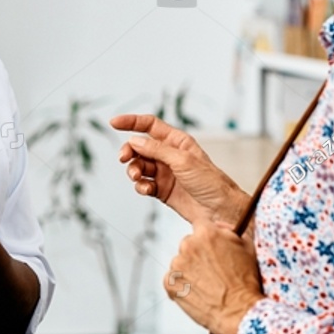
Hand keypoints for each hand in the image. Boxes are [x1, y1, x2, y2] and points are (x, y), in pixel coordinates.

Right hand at [110, 113, 246, 226]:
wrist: (219, 211)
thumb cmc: (210, 182)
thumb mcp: (183, 161)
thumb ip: (157, 150)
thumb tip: (135, 140)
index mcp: (178, 142)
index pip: (150, 125)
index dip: (131, 122)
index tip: (113, 122)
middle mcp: (170, 155)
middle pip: (140, 147)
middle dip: (129, 151)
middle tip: (124, 158)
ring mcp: (165, 173)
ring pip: (139, 166)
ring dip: (134, 171)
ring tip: (138, 177)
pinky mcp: (162, 190)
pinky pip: (144, 184)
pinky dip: (141, 186)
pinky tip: (146, 190)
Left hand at [165, 215, 264, 333]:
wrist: (240, 311)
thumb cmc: (246, 281)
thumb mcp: (246, 247)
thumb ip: (228, 231)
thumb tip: (217, 226)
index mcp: (206, 233)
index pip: (200, 225)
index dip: (207, 236)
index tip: (210, 246)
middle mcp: (188, 245)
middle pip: (189, 244)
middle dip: (198, 255)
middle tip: (213, 271)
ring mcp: (177, 265)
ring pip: (180, 263)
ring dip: (189, 270)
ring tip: (207, 285)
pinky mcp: (170, 283)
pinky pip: (172, 280)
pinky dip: (181, 286)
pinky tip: (197, 293)